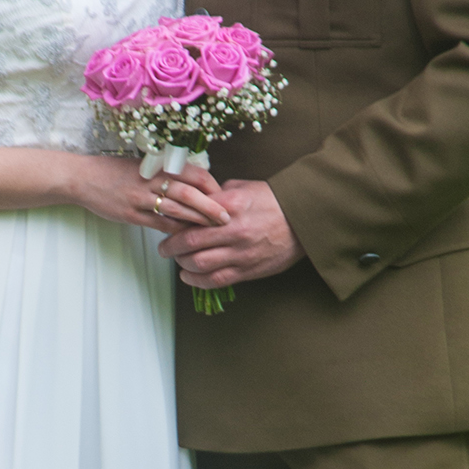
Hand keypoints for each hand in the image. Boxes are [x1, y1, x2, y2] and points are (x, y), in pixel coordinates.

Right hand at [75, 157, 230, 233]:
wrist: (83, 178)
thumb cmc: (115, 171)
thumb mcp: (143, 165)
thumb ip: (167, 172)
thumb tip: (194, 184)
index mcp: (158, 165)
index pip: (193, 174)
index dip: (211, 186)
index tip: (223, 196)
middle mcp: (151, 180)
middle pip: (189, 193)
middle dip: (211, 206)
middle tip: (227, 218)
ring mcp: (141, 198)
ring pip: (176, 209)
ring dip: (197, 220)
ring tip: (213, 229)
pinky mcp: (131, 214)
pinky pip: (158, 223)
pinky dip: (174, 230)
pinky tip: (186, 236)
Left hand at [158, 179, 303, 289]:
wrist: (304, 220)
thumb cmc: (274, 201)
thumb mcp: (245, 188)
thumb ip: (219, 194)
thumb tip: (198, 200)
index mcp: (232, 206)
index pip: (192, 216)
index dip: (174, 222)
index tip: (167, 225)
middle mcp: (235, 230)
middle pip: (190, 242)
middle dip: (171, 247)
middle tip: (164, 248)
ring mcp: (242, 253)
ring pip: (199, 264)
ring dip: (182, 264)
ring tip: (178, 261)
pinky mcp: (249, 270)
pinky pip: (216, 280)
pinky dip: (197, 280)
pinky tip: (189, 276)